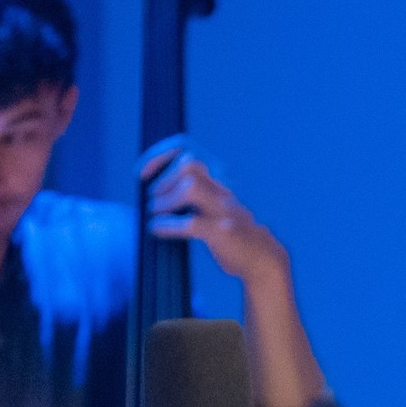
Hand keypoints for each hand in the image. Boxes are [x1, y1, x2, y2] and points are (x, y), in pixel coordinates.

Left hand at [140, 135, 291, 289]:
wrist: (263, 259)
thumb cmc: (233, 232)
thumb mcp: (215, 203)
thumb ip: (195, 190)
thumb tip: (153, 191)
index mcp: (219, 179)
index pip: (186, 148)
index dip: (158, 155)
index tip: (142, 174)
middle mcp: (224, 189)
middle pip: (190, 164)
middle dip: (164, 179)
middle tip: (154, 198)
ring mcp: (225, 210)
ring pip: (191, 188)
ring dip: (166, 201)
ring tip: (156, 213)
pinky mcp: (224, 232)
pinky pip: (191, 224)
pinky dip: (168, 225)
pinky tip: (157, 229)